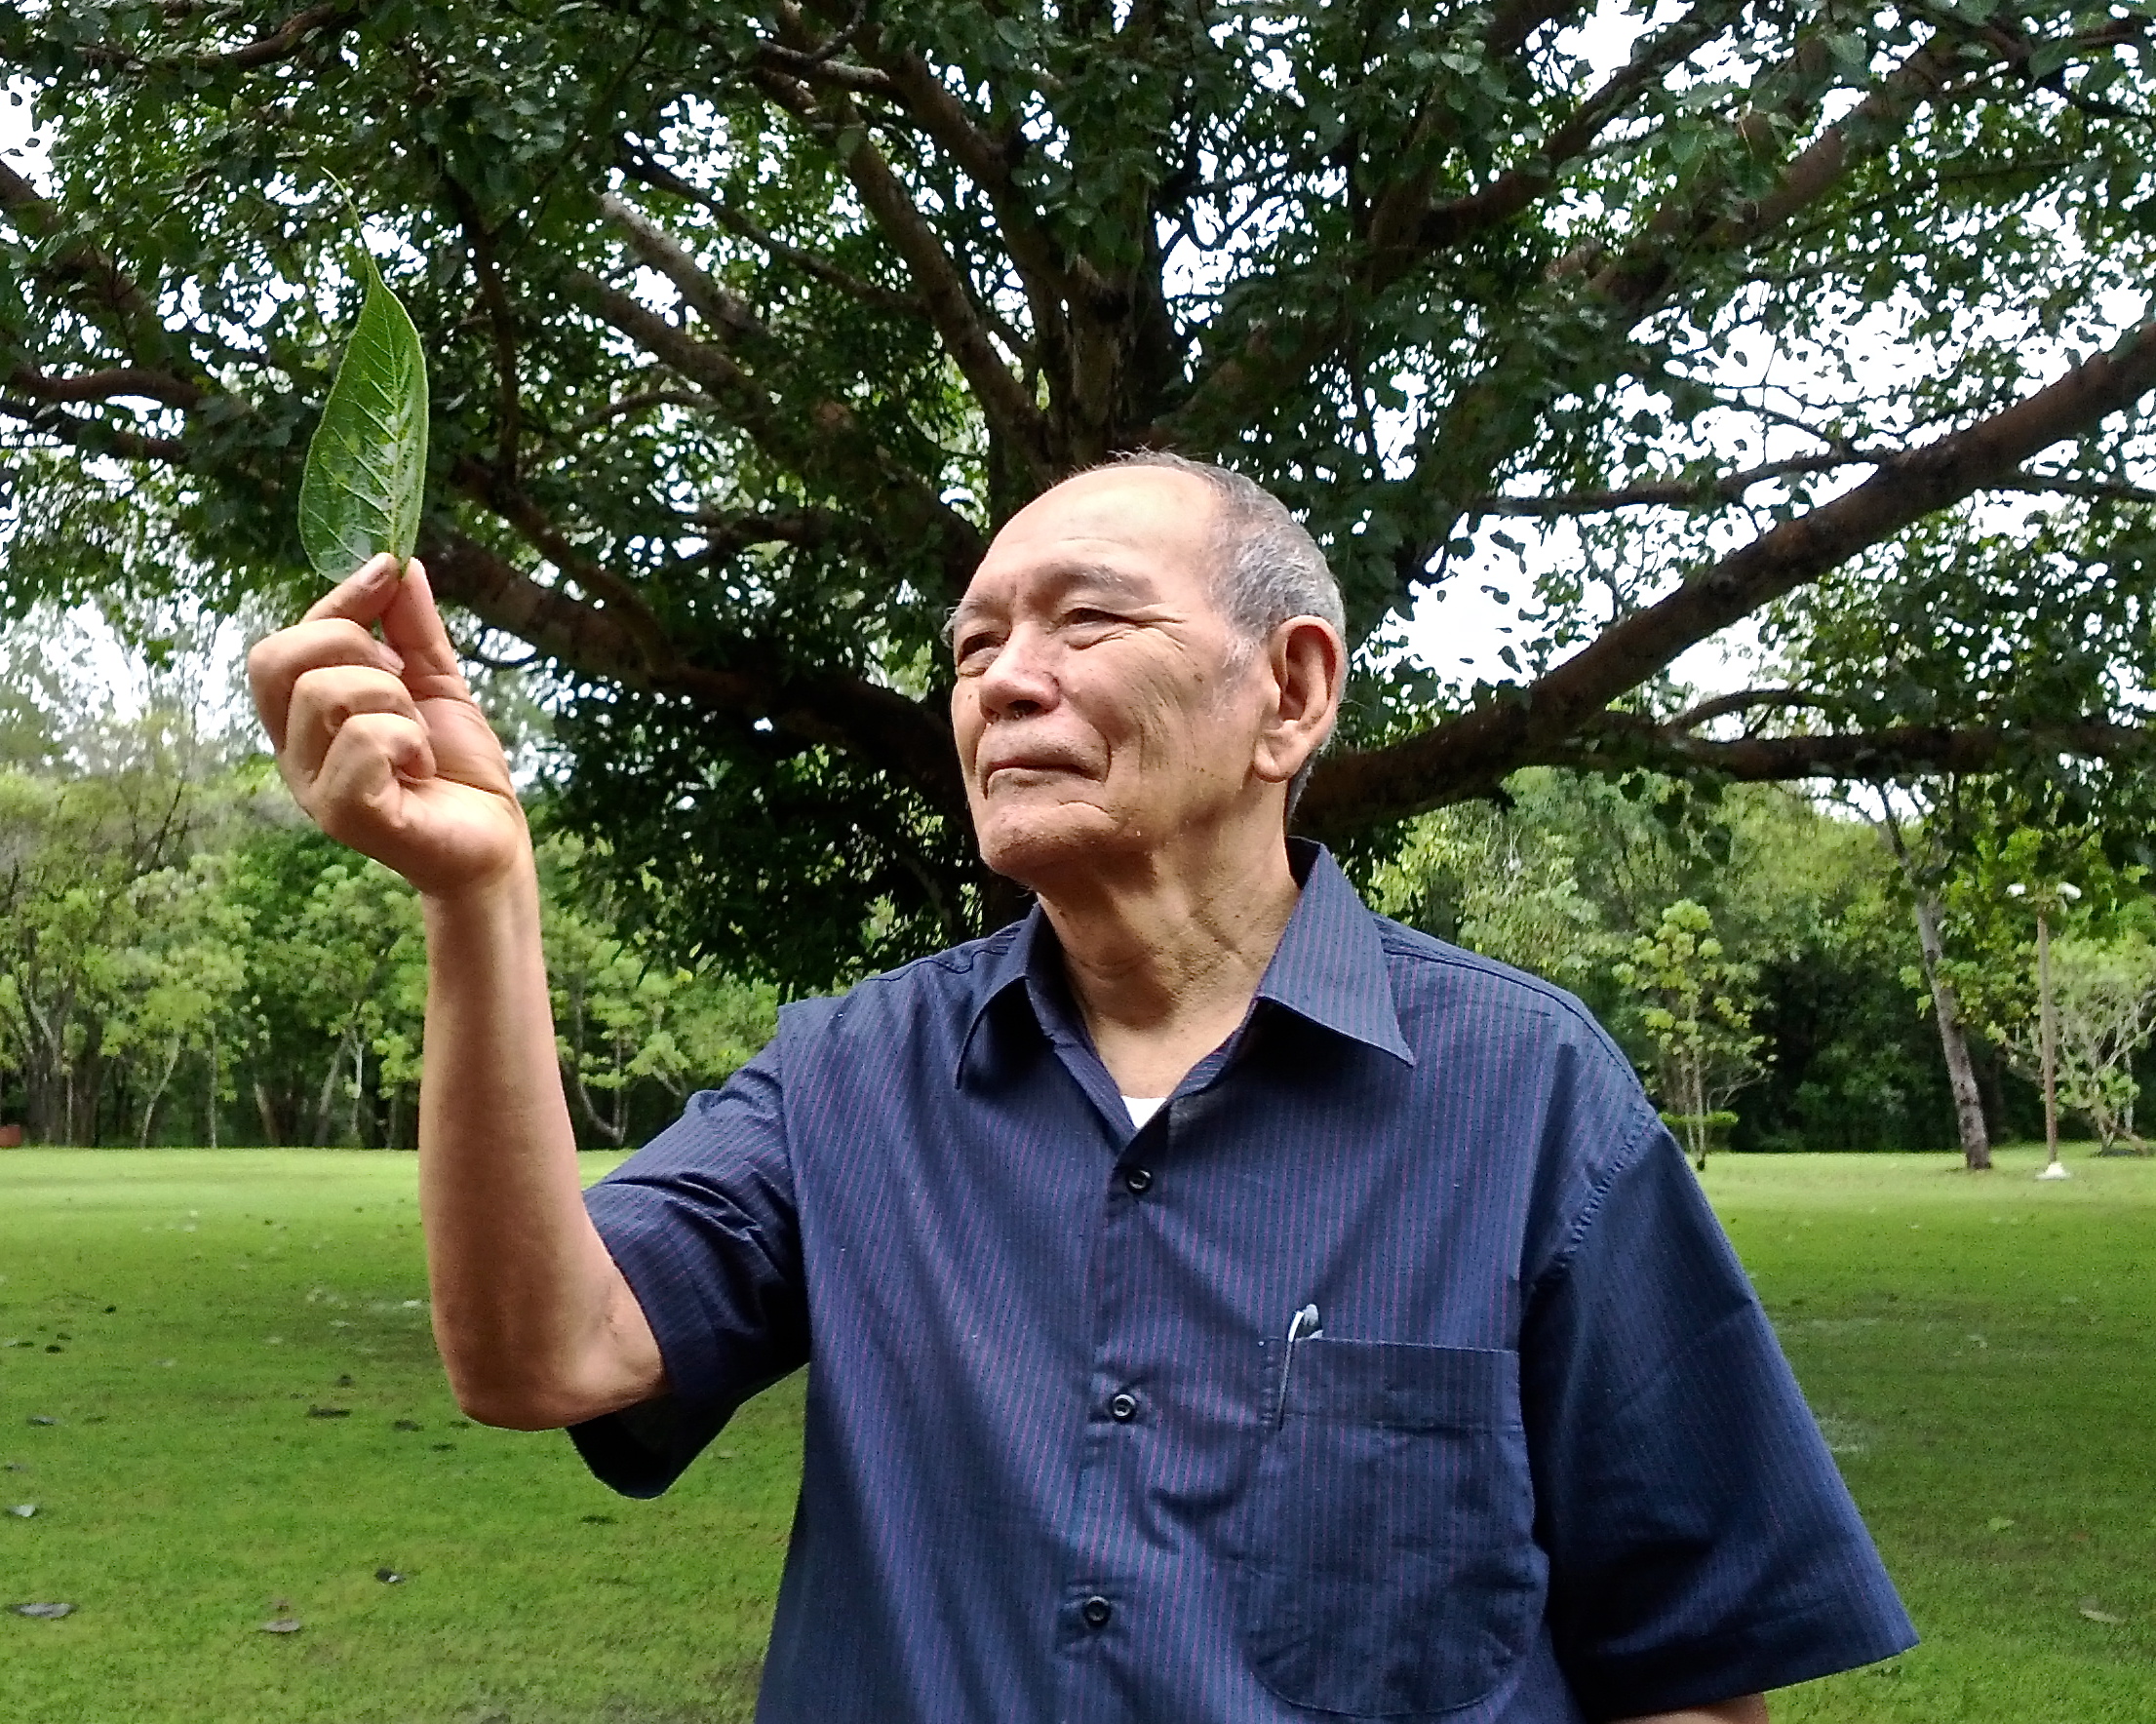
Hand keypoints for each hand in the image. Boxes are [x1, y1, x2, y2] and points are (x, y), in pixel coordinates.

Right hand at [248, 554, 527, 898]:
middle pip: (280, 657)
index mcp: (304, 718)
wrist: (494, 837)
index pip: (285, 640)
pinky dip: (407, 741)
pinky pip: (362, 740)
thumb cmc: (458, 766)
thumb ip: (412, 627)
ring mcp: (311, 785)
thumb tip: (398, 560)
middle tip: (405, 687)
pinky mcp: (343, 815)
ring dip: (395, 703)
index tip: (389, 572)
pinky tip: (422, 767)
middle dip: (358, 650)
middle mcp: (293, 750)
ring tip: (419, 739)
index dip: (338, 599)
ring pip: (327, 693)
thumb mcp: (437, 682)